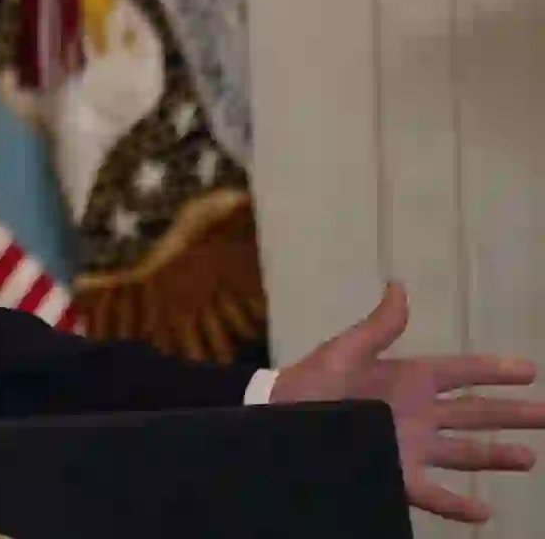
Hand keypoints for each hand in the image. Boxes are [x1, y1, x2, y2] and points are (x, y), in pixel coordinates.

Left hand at [270, 281, 544, 523]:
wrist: (277, 421)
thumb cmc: (308, 384)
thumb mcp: (344, 352)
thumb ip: (379, 327)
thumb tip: (399, 286)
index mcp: (407, 379)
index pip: (461, 373)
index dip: (493, 370)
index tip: (529, 370)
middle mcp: (417, 413)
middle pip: (475, 413)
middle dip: (512, 414)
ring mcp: (410, 446)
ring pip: (464, 452)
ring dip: (495, 455)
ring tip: (529, 458)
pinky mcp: (396, 475)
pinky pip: (434, 492)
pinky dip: (458, 504)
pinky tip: (483, 511)